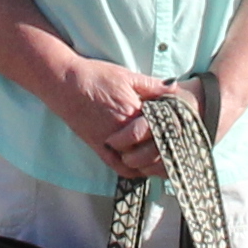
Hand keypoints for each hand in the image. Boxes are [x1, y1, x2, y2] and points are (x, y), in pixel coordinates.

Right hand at [34, 47, 166, 176]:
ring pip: (138, 161)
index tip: (182, 133)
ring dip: (152, 163)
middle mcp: (124, 130)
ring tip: (163, 162)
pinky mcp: (98, 147)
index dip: (174, 132)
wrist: (65, 83)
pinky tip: (141, 169)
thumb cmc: (96, 76)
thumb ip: (152, 85)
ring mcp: (110, 141)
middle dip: (166, 149)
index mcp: (135, 111)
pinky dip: (132, 171)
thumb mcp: (127, 76)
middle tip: (176, 150)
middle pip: (153, 148)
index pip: (163, 128)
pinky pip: (118, 167)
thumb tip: (175, 87)